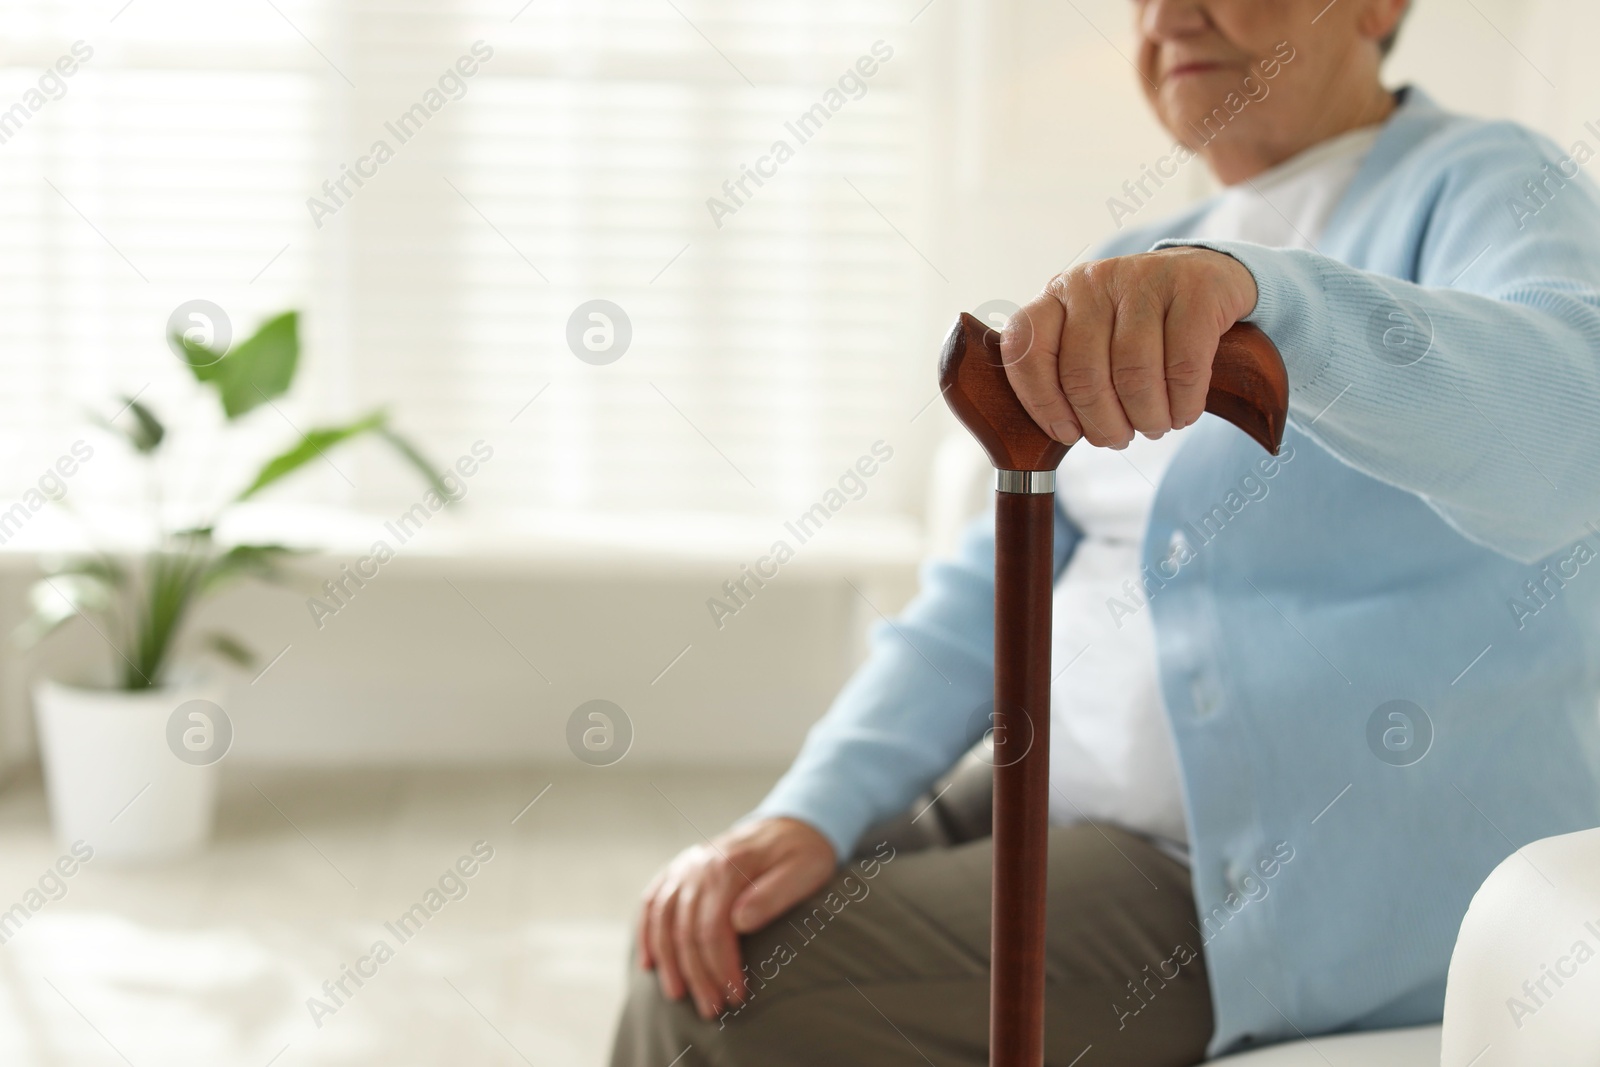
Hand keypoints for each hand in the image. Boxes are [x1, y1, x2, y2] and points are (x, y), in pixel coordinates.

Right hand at [637, 816, 835, 1019]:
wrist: (791, 825)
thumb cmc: (803, 854)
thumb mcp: (805, 870)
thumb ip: (774, 894)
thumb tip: (740, 922)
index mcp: (729, 866)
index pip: (712, 928)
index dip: (720, 967)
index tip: (735, 996)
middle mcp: (699, 865)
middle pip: (685, 930)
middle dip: (697, 975)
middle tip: (712, 1009)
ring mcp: (685, 867)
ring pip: (663, 920)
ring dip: (668, 962)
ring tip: (679, 996)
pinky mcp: (679, 871)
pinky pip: (652, 903)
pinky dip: (647, 934)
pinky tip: (649, 963)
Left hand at [1000, 247, 1257, 447]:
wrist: (1208, 276)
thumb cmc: (1140, 325)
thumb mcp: (1094, 336)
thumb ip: (1066, 371)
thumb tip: (1059, 432)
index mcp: (1058, 296)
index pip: (1026, 351)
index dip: (1042, 403)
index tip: (1067, 434)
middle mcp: (1094, 282)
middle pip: (1083, 374)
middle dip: (1102, 424)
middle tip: (1118, 439)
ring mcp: (1145, 279)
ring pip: (1134, 373)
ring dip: (1145, 418)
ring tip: (1153, 427)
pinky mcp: (1196, 288)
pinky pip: (1183, 366)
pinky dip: (1182, 404)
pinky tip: (1182, 413)